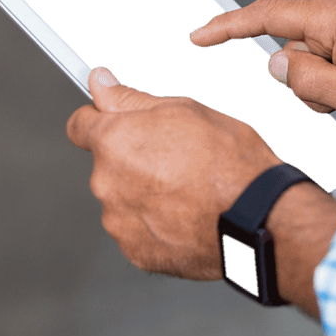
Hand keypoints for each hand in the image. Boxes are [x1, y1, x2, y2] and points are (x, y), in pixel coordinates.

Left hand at [66, 66, 282, 279]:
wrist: (256, 216)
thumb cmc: (229, 161)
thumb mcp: (184, 109)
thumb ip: (130, 98)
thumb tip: (100, 83)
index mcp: (114, 141)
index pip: (79, 125)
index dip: (98, 120)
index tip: (112, 122)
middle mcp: (106, 182)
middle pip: (106, 165)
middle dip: (131, 160)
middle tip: (174, 158)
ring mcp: (119, 221)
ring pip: (122, 199)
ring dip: (143, 194)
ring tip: (186, 190)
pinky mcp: (136, 252)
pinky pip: (137, 232)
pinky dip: (155, 224)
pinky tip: (186, 215)